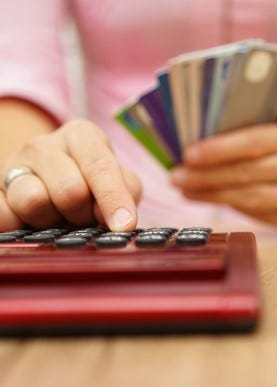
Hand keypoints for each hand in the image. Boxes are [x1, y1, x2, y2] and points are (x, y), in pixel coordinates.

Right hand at [0, 119, 141, 231]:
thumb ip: (127, 192)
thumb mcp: (119, 180)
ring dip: (53, 221)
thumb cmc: (92, 182)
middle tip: (84, 217)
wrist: (48, 181)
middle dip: (84, 214)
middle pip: (70, 190)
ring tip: (59, 218)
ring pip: (33, 201)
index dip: (113, 198)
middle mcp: (44, 144)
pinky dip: (20, 226)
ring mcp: (13, 165)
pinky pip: (3, 215)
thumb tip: (120, 218)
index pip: (100, 166)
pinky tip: (32, 224)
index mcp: (81, 135)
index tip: (124, 226)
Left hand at [170, 122, 276, 234]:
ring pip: (255, 198)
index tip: (187, 154)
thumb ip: (269, 138)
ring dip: (215, 195)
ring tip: (187, 191)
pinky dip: (238, 210)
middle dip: (207, 175)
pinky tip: (216, 203)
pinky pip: (267, 218)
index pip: (256, 141)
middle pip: (250, 172)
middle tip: (176, 176)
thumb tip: (215, 147)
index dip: (219, 149)